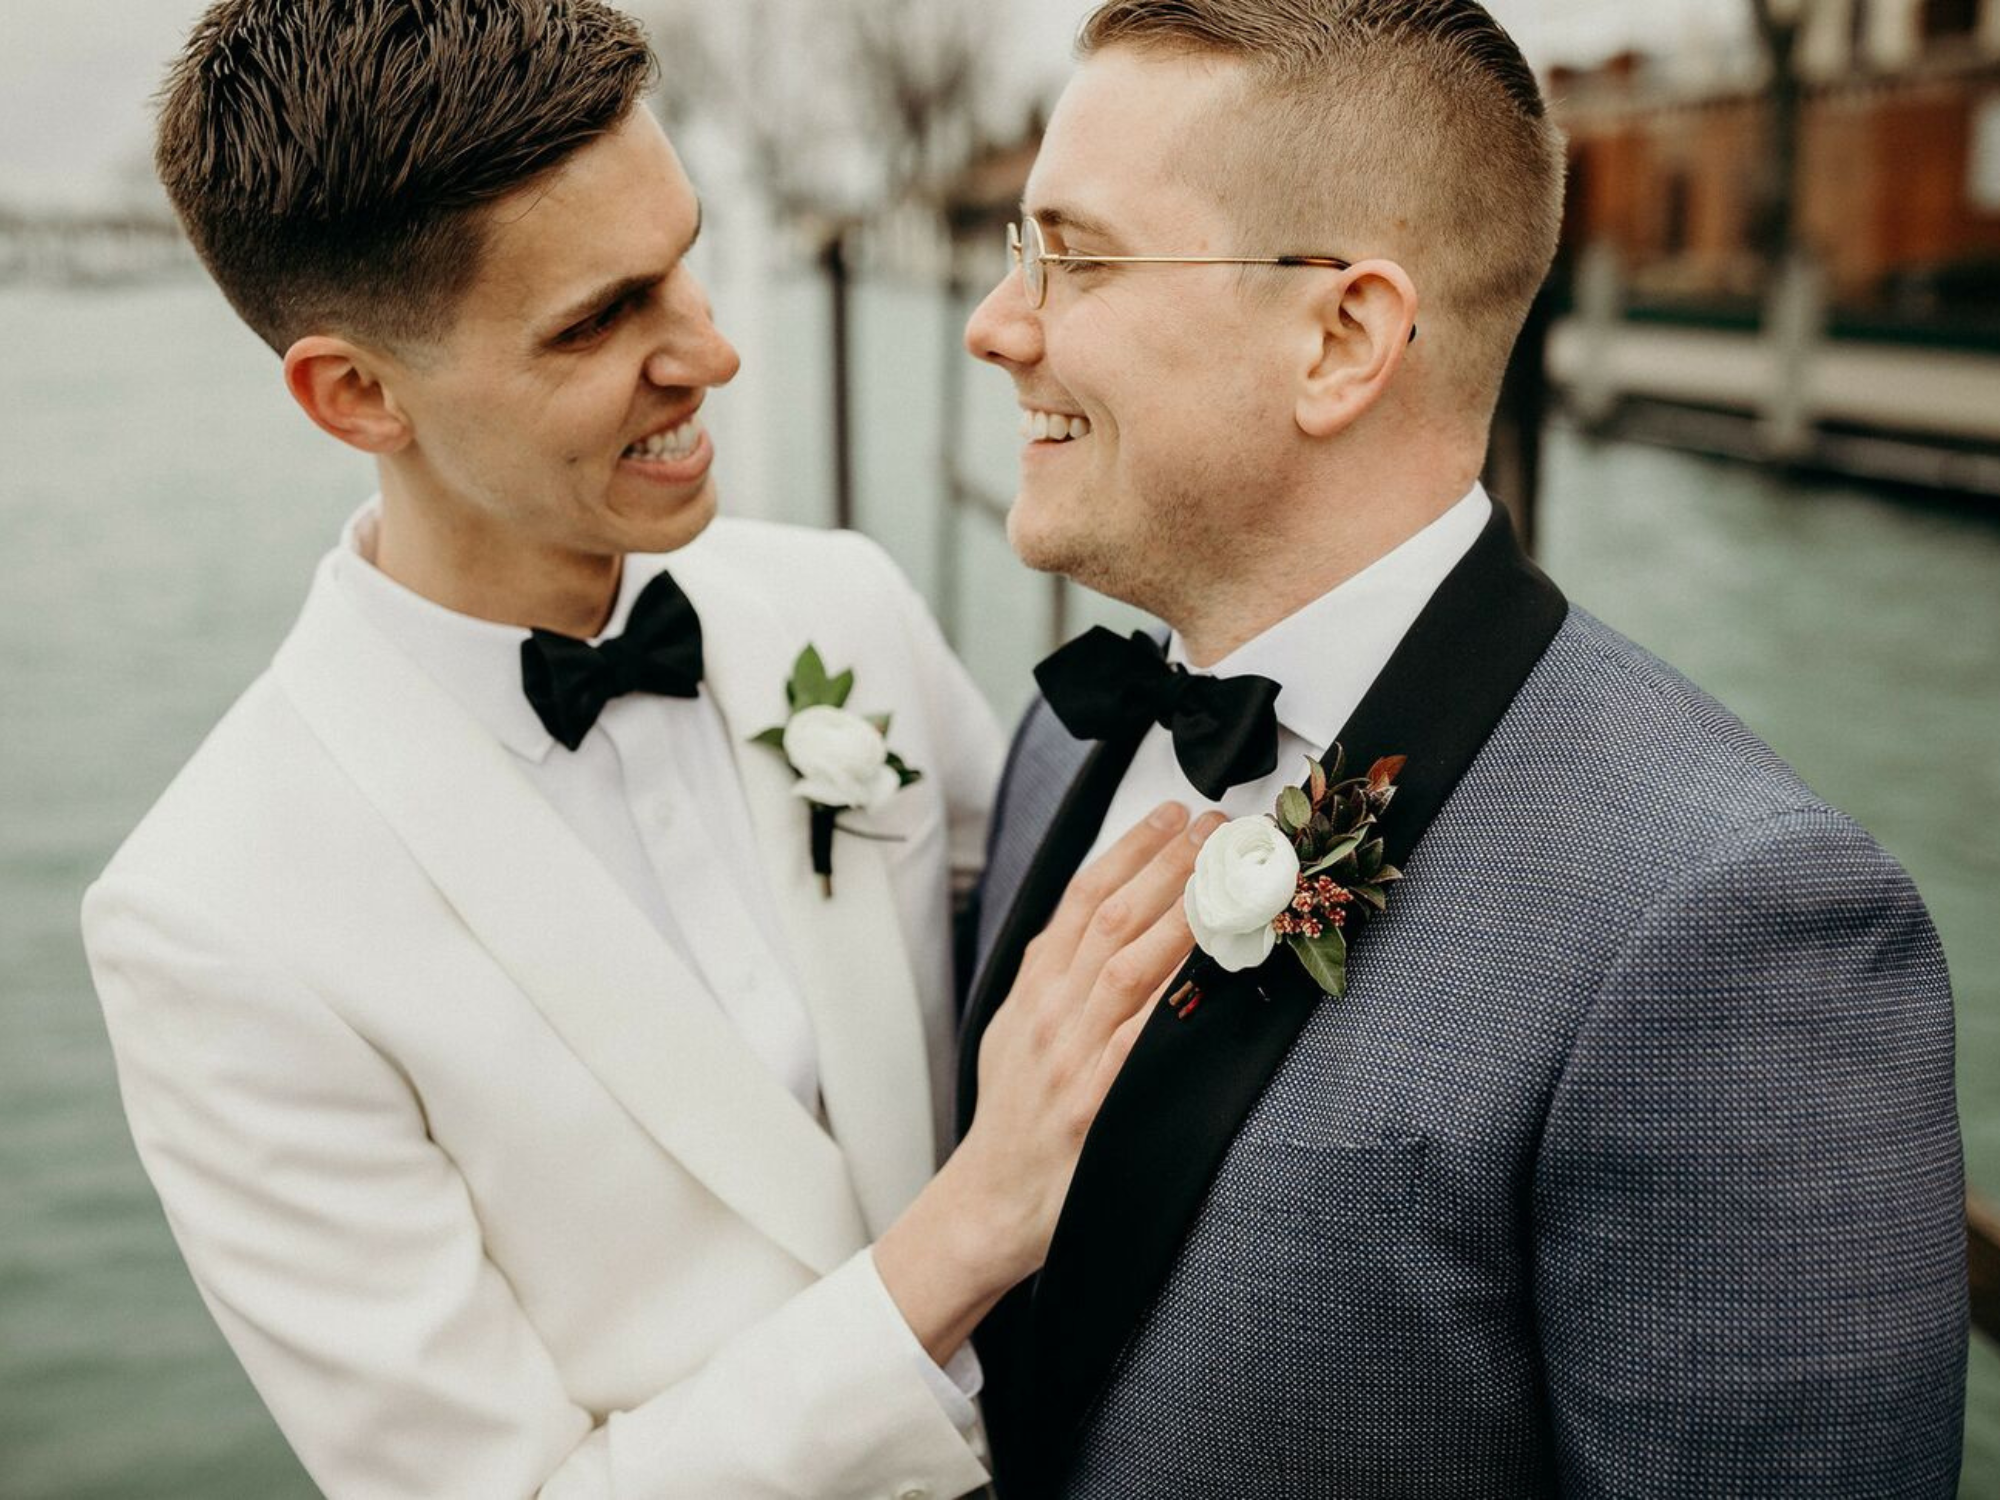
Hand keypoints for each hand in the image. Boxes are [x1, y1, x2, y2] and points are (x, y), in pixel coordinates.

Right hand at [873, 802, 1221, 1361]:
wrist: (990, 1201)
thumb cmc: (1014, 1116)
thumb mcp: (1016, 1029)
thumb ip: (1054, 976)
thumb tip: (1098, 920)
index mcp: (1034, 989)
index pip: (1083, 898)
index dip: (1130, 849)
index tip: (1170, 814)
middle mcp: (1051, 1011)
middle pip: (1112, 917)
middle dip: (1167, 864)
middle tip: (1215, 826)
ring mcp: (1072, 1054)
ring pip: (1128, 962)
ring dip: (1179, 911)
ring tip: (1223, 874)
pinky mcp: (1096, 1101)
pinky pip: (1140, 1036)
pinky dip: (1173, 994)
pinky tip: (1209, 964)